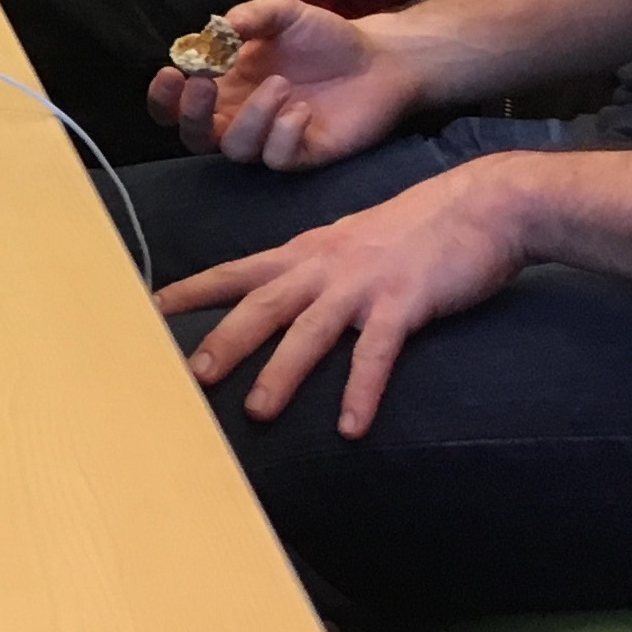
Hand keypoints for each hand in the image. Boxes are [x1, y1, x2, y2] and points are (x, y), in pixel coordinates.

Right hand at [144, 0, 428, 168]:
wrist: (380, 60)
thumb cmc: (327, 38)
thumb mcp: (285, 12)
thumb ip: (251, 15)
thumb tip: (218, 27)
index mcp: (226, 85)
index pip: (178, 103)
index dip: (165, 97)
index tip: (171, 72)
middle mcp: (240, 115)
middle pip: (193, 135)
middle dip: (191, 113)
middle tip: (204, 84)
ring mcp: (269, 138)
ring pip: (234, 149)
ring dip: (250, 117)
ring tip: (282, 85)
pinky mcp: (301, 154)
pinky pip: (276, 158)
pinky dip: (283, 134)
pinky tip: (304, 110)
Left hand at [156, 158, 536, 435]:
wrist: (483, 204)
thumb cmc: (417, 229)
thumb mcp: (350, 242)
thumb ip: (314, 269)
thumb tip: (283, 296)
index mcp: (306, 252)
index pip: (236, 272)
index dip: (191, 290)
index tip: (148, 309)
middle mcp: (325, 266)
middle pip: (261, 304)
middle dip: (222, 339)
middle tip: (188, 375)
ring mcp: (363, 284)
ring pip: (309, 330)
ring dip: (282, 372)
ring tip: (257, 411)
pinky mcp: (406, 302)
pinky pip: (377, 352)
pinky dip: (362, 389)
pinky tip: (351, 427)